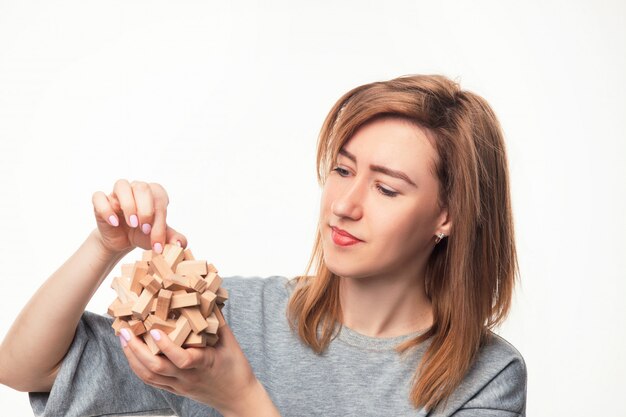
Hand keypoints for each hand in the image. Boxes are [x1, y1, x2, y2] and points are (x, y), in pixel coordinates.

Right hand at [91, 179, 186, 255]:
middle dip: (145, 210)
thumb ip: (172, 238)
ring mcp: (117, 193)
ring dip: (128, 205)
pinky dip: (106, 209)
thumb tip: (181, 243)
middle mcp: (135, 188)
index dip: (160, 221)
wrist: (122, 241)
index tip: (157, 242)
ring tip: (132, 223)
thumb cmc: (142, 234)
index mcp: (153, 193)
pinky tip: (114, 223)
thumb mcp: (158, 237)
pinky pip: (99, 197)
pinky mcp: (101, 201)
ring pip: (121, 185)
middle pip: (142, 187)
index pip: (159, 199)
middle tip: (145, 229)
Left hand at [118, 325, 279, 415]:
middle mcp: (188, 377)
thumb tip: (207, 295)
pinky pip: (152, 380)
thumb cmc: (236, 368)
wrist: (237, 397)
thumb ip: (216, 319)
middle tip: (124, 330)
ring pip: (149, 375)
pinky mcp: (175, 390)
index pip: (182, 359)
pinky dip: (138, 366)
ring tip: (123, 338)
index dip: (166, 346)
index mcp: (204, 364)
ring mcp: (179, 385)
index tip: (154, 330)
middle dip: (136, 349)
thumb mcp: (230, 341)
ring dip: (132, 356)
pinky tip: (131, 352)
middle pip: (156, 368)